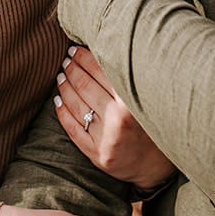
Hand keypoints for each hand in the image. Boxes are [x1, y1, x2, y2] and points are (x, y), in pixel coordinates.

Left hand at [55, 45, 175, 190]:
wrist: (156, 166)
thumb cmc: (153, 125)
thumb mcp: (147, 99)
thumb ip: (128, 79)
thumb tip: (104, 49)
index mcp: (133, 102)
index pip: (101, 71)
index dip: (85, 57)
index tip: (75, 48)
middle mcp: (119, 120)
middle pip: (86, 86)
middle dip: (72, 68)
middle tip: (66, 58)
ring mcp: (106, 138)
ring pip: (76, 105)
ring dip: (65, 86)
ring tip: (61, 75)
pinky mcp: (97, 154)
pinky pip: (72, 129)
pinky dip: (62, 112)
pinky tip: (58, 100)